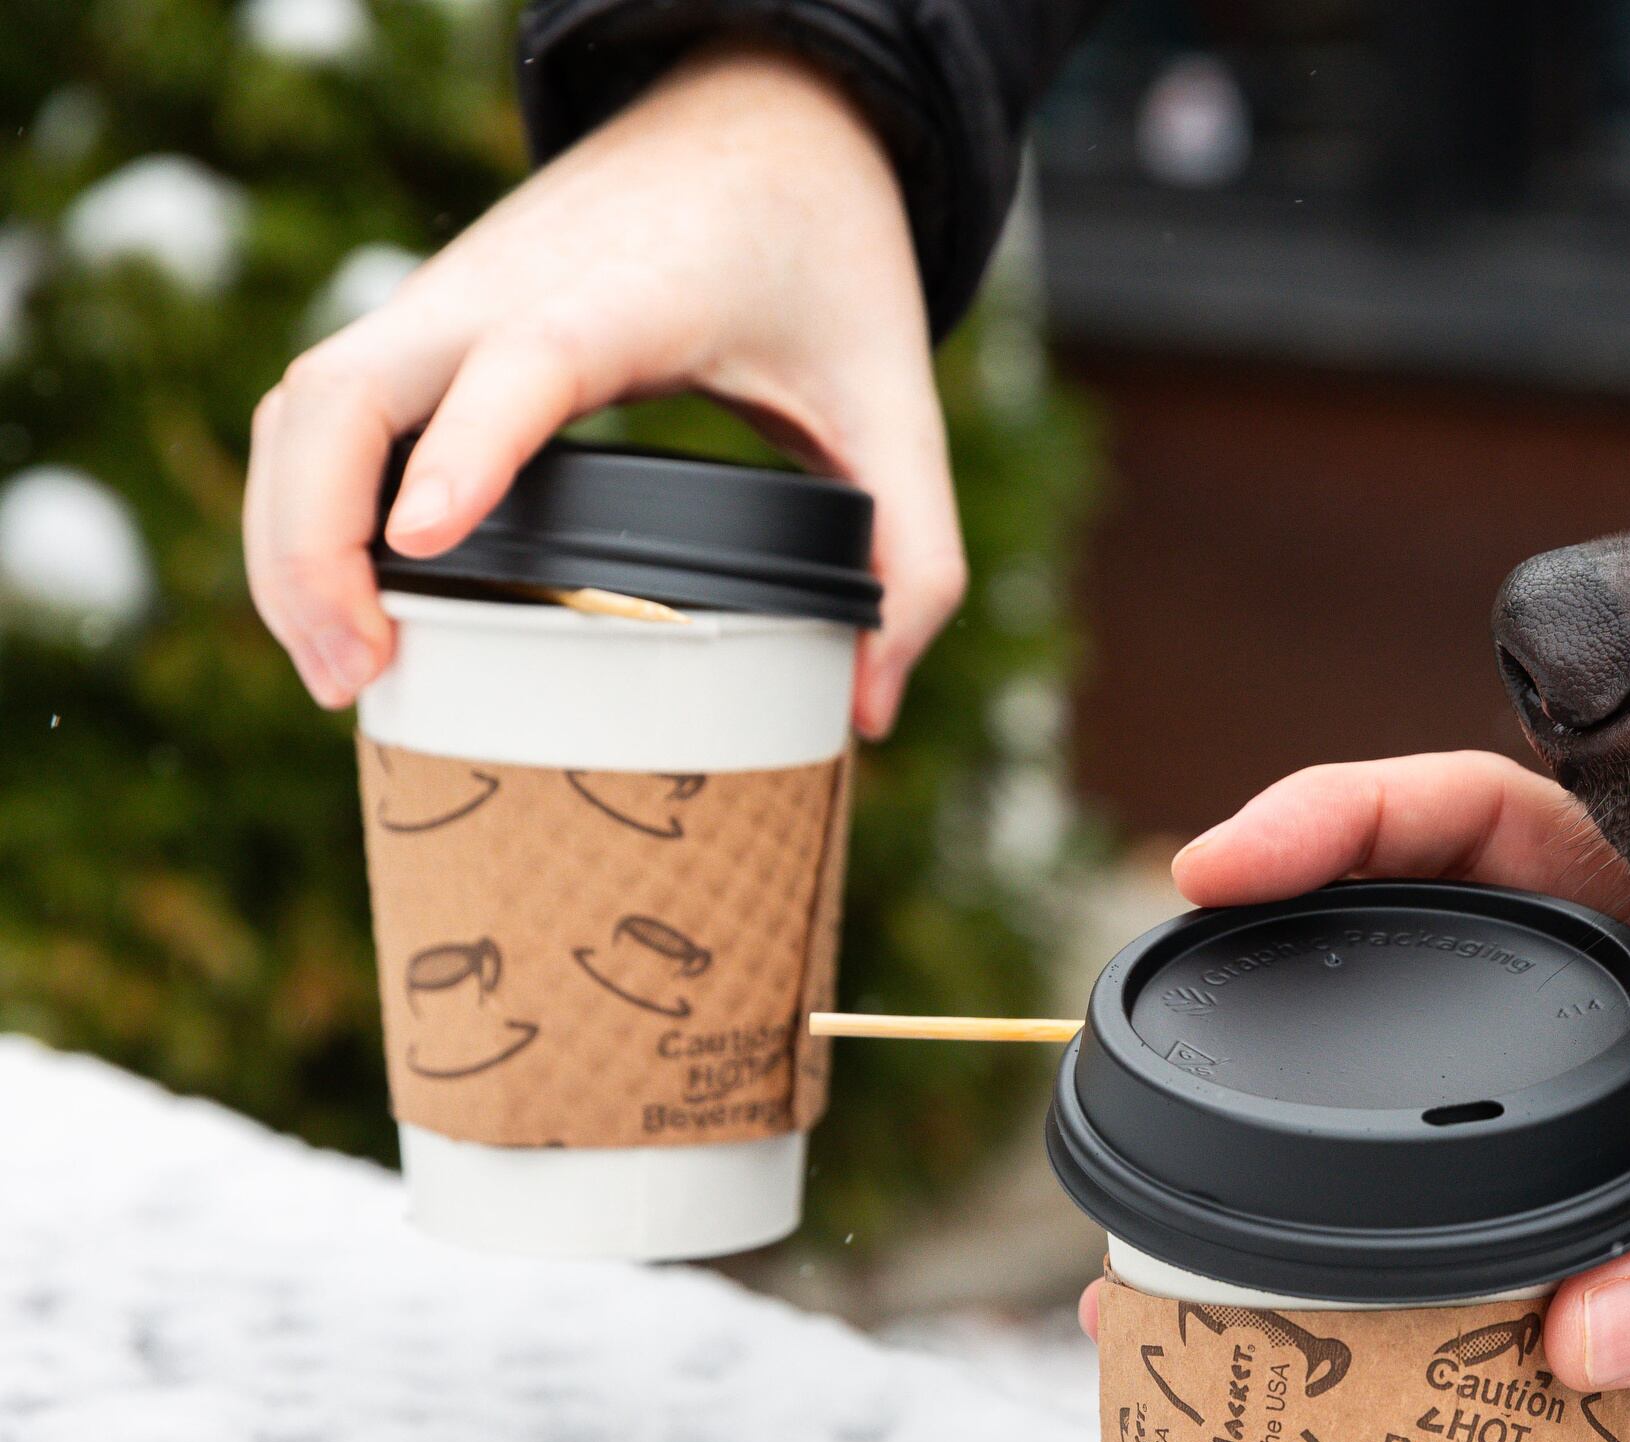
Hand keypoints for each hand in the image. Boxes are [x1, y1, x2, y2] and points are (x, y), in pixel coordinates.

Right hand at [244, 39, 956, 736]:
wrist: (759, 122)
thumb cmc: (822, 257)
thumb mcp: (897, 400)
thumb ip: (915, 556)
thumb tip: (870, 706)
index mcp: (626, 299)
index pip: (518, 363)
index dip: (464, 450)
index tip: (423, 542)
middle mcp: (503, 290)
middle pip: (341, 396)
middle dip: (315, 542)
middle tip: (366, 678)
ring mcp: (446, 300)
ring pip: (304, 405)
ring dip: (290, 537)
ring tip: (346, 673)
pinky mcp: (427, 321)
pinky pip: (321, 409)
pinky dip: (303, 503)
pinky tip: (341, 607)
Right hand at [1080, 752, 1629, 1441]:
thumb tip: (1584, 1331)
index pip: (1501, 828)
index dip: (1358, 818)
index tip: (1234, 858)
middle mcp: (1626, 1037)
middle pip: (1414, 974)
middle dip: (1282, 979)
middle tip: (1160, 1012)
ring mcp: (1599, 1164)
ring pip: (1412, 1147)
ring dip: (1296, 1183)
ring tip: (1160, 1235)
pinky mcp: (1597, 1288)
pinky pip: (1455, 1295)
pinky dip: (1368, 1332)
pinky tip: (1270, 1364)